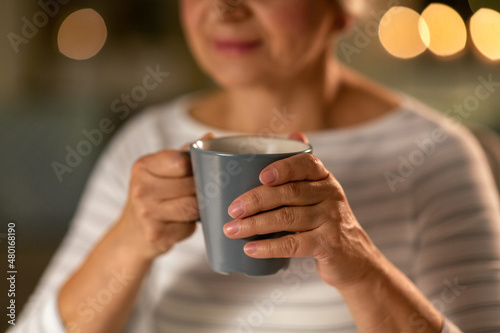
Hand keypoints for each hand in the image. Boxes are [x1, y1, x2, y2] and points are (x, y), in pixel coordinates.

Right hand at [117, 133, 213, 260]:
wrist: (132, 233)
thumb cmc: (153, 196)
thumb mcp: (162, 170)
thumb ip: (186, 154)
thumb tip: (210, 137)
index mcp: (143, 166)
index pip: (183, 162)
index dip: (197, 167)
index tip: (201, 172)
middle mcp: (141, 188)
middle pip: (191, 185)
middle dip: (202, 189)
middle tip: (201, 192)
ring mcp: (147, 212)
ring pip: (193, 206)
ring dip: (199, 208)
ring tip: (192, 206)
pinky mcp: (156, 234)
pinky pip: (188, 227)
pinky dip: (190, 226)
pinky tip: (181, 223)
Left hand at [223, 133, 381, 288]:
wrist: (354, 256)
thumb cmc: (324, 219)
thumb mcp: (318, 191)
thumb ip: (302, 168)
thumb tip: (293, 132)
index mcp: (323, 177)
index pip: (305, 164)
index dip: (283, 168)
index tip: (260, 176)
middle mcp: (330, 194)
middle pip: (290, 193)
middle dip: (256, 200)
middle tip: (232, 210)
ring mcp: (330, 220)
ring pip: (288, 218)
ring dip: (255, 224)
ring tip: (231, 230)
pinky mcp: (328, 245)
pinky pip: (294, 244)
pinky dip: (269, 247)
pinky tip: (250, 249)